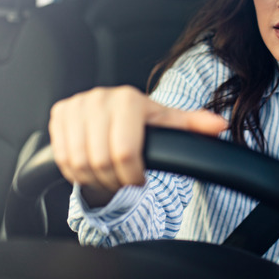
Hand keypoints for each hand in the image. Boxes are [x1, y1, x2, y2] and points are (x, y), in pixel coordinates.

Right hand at [49, 85, 227, 206]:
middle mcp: (98, 97)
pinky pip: (62, 158)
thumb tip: (219, 125)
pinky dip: (75, 173)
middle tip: (123, 180)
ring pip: (78, 162)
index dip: (132, 176)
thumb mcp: (167, 122)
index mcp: (127, 99)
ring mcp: (75, 105)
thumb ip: (193, 125)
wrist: (110, 114)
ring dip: (94, 179)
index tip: (140, 179)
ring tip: (108, 176)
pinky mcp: (58, 114)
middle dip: (113, 180)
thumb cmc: (141, 121)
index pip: (124, 153)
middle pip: (100, 161)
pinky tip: (91, 168)